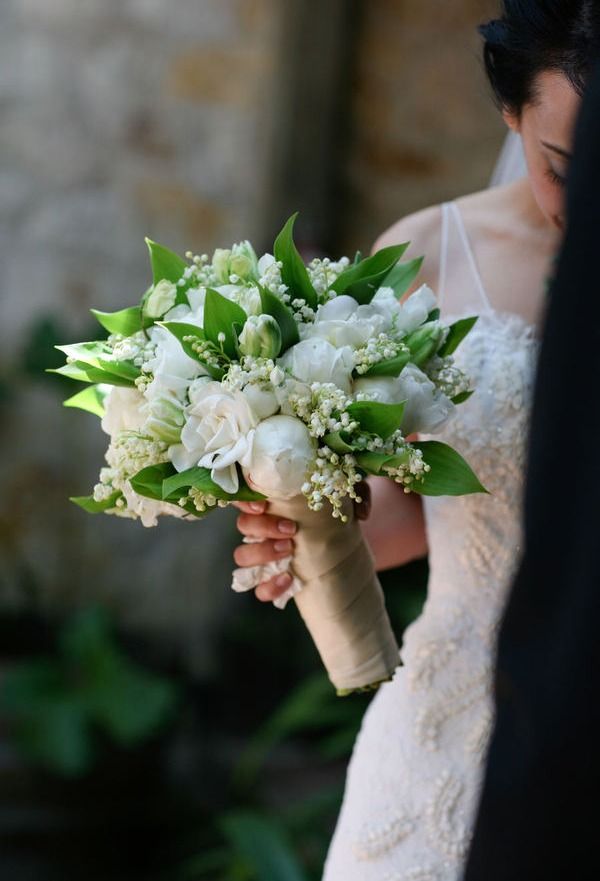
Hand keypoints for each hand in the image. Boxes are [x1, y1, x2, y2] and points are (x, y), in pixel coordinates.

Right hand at [232, 482, 371, 602]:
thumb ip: (357, 494)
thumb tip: (362, 511)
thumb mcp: (349, 499)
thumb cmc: (336, 516)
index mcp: (273, 503)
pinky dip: (269, 586)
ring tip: (289, 550)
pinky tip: (289, 579)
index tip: (263, 504)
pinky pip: (258, 589)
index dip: (246, 499)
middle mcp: (262, 528)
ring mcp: (264, 556)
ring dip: (262, 553)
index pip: (246, 495)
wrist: (344, 549)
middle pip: (244, 525)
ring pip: (242, 556)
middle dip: (264, 527)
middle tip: (291, 530)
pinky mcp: (272, 579)